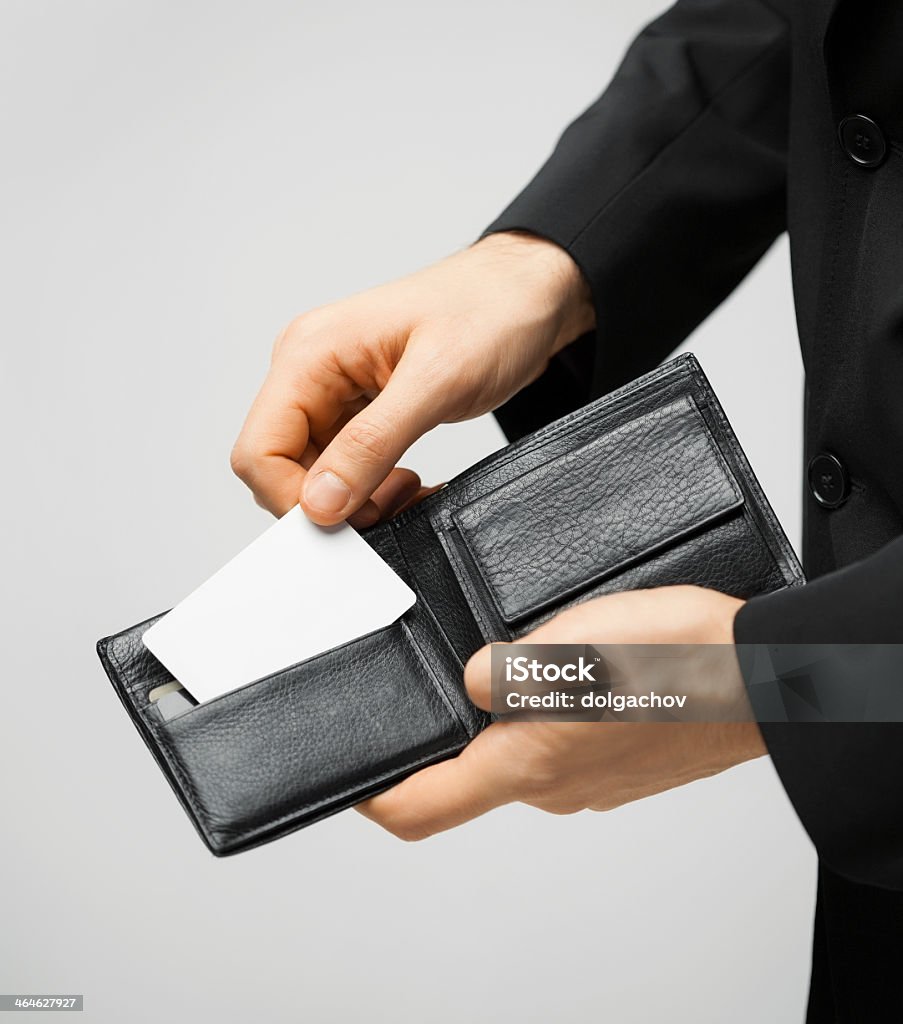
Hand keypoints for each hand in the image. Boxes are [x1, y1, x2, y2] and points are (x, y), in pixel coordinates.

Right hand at [231, 232, 593, 525]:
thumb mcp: (437, 382)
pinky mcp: (361, 407)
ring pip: (316, 474)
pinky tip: (409, 483)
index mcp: (310, 353)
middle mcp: (311, 371)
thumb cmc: (492, 311)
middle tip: (391, 505)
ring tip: (409, 490)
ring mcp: (334, 391)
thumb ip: (371, 444)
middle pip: (281, 468)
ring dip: (358, 499)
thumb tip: (320, 501)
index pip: (258, 450)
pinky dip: (374, 488)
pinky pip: (347, 465)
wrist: (530, 293)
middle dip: (331, 503)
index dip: (292, 498)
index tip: (347, 519)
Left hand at [357, 586, 763, 839]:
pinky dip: (557, 706)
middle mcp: (556, 787)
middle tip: (451, 671)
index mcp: (527, 767)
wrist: (763, 677)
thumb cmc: (674, 664)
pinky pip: (569, 739)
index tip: (353, 779)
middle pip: (473, 773)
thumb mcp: (563, 648)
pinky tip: (579, 662)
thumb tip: (473, 679)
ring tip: (526, 651)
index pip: (422, 809)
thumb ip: (496, 671)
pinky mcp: (624, 762)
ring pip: (526, 748)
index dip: (373, 799)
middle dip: (454, 728)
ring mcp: (594, 779)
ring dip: (513, 709)